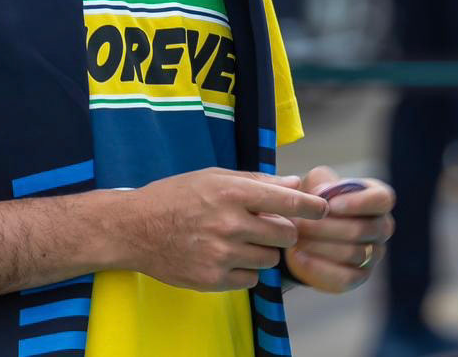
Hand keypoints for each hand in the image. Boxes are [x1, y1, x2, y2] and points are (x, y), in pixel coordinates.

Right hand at [119, 168, 327, 291]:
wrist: (135, 229)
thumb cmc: (176, 197)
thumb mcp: (214, 177)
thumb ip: (256, 182)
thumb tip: (294, 184)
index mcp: (232, 193)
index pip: (287, 202)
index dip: (311, 207)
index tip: (323, 210)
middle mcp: (230, 224)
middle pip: (285, 235)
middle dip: (283, 231)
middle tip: (266, 227)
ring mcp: (222, 254)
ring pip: (270, 259)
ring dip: (263, 252)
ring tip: (241, 242)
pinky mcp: (213, 280)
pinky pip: (251, 280)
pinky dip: (246, 271)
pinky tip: (227, 258)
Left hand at [283, 166, 395, 293]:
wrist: (308, 230)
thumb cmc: (317, 200)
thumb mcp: (317, 181)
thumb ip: (320, 181)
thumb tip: (321, 195)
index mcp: (378, 199)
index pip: (382, 200)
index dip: (358, 203)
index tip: (331, 205)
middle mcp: (382, 227)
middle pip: (362, 229)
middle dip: (326, 227)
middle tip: (299, 223)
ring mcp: (374, 254)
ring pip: (353, 253)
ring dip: (320, 246)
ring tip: (295, 238)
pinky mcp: (359, 277)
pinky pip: (344, 278)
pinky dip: (318, 268)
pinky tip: (298, 257)